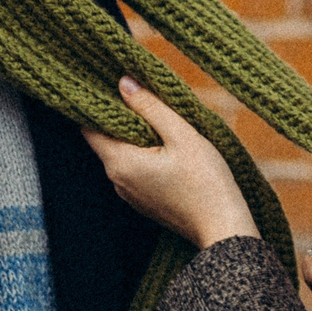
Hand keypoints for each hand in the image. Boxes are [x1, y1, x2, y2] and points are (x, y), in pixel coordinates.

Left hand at [82, 75, 258, 247]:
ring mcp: (130, 194)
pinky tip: (166, 145)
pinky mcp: (144, 201)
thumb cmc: (205, 181)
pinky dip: (143, 154)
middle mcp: (118, 181)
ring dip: (134, 136)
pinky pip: (135, 170)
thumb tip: (123, 83)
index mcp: (120, 163)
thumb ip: (150, 107)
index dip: (95, 106)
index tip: (110, 86)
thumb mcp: (181, 135)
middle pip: (106, 141)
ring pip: (122, 155)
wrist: (222, 227)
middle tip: (140, 95)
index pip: (88, 129)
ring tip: (157, 118)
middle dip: (119, 118)